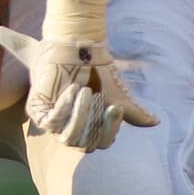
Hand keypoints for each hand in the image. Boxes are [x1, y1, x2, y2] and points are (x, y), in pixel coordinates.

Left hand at [0, 25, 157, 150]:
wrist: (77, 48)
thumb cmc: (95, 71)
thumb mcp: (116, 93)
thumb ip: (132, 111)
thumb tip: (155, 122)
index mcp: (89, 129)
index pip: (101, 143)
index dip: (109, 129)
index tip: (115, 107)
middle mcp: (70, 130)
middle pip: (84, 145)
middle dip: (95, 123)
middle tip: (101, 100)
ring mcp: (53, 122)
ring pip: (67, 138)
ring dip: (79, 115)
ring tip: (85, 90)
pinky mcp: (38, 112)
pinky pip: (51, 122)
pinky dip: (64, 106)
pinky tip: (72, 89)